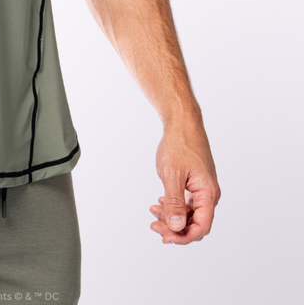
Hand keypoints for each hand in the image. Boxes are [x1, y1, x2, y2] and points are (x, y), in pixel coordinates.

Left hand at [150, 122, 219, 244]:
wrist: (182, 123)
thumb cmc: (179, 145)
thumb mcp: (172, 174)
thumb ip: (174, 202)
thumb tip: (176, 227)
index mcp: (208, 193)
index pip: (202, 227)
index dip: (184, 237)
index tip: (165, 237)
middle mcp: (209, 194)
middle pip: (195, 223)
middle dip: (175, 228)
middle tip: (154, 225)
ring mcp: (203, 189)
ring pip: (190, 213)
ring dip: (172, 216)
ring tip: (153, 211)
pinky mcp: (196, 183)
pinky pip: (188, 202)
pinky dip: (174, 205)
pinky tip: (160, 203)